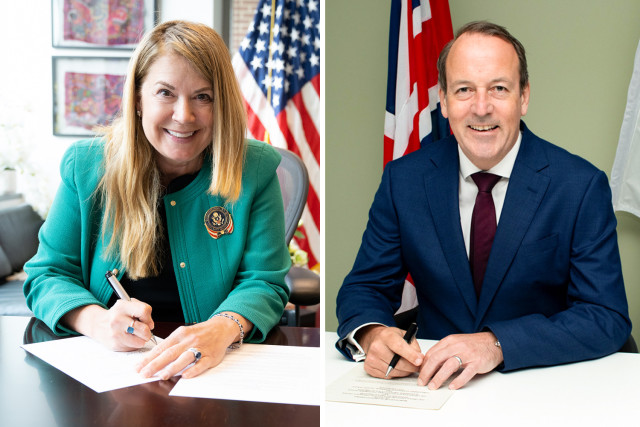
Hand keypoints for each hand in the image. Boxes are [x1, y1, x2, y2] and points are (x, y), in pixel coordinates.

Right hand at [62, 300, 154, 350]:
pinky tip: (127, 338)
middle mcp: (117, 320)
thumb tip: (150, 325)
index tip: (147, 321)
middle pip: (144, 330)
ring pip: (141, 341)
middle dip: (148, 332)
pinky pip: (133, 347)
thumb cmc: (118, 315)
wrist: (98, 324)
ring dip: (141, 339)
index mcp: (122, 307)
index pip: (144, 310)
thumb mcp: (127, 305)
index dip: (149, 318)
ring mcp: (115, 333)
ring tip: (134, 334)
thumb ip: (142, 310)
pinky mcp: (115, 345)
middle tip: (143, 330)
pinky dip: (134, 344)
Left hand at [135, 312, 251, 379]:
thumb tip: (153, 359)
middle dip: (156, 364)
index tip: (138, 367)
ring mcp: (201, 348)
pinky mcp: (211, 356)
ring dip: (173, 367)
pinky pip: (202, 363)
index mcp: (180, 334)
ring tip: (162, 376)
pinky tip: (185, 376)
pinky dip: (193, 369)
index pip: (161, 347)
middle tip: (144, 374)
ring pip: (185, 357)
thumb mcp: (183, 333)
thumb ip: (170, 345)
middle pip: (170, 353)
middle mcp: (189, 340)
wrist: (221, 327)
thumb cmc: (199, 333)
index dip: (149, 358)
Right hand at [358, 325, 423, 378]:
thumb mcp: (405, 335)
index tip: (419, 361)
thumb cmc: (392, 338)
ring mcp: (371, 358)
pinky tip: (396, 367)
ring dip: (404, 372)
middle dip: (411, 367)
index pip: (399, 347)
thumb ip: (414, 346)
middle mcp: (376, 346)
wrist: (375, 339)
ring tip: (406, 365)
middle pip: (397, 363)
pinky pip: (388, 376)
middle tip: (417, 366)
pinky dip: (395, 374)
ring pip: (394, 372)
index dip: (410, 355)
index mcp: (386, 336)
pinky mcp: (369, 367)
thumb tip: (420, 359)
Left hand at [418, 331, 502, 389]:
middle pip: (437, 359)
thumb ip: (443, 352)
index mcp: (449, 341)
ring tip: (433, 386)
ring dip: (439, 377)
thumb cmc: (473, 344)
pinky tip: (452, 386)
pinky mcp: (477, 362)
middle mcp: (457, 346)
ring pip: (449, 366)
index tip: (419, 374)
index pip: (431, 353)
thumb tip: (429, 365)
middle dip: (427, 372)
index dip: (423, 365)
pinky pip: (466, 373)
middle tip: (422, 382)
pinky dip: (458, 381)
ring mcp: (468, 354)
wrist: (493, 342)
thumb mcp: (455, 343)